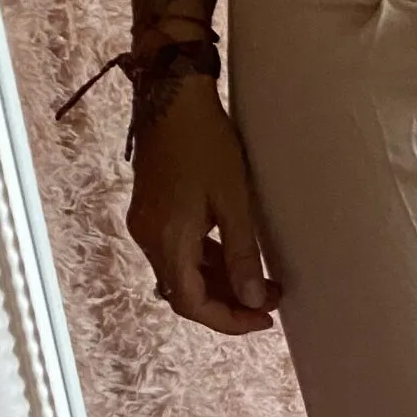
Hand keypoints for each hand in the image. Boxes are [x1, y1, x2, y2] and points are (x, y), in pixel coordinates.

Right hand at [126, 77, 281, 335]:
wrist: (172, 95)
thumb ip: (242, 254)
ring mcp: (146, 224)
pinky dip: (206, 261)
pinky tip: (235, 256)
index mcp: (166, 239)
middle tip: (269, 300)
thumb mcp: (233, 200)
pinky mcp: (151, 211)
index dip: (227, 320)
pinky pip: (178, 251)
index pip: (191, 304)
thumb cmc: (206, 142)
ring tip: (260, 280)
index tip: (262, 319)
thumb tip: (251, 300)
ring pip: (182, 273)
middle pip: (185, 293)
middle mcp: (148, 238)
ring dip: (219, 282)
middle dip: (228, 302)